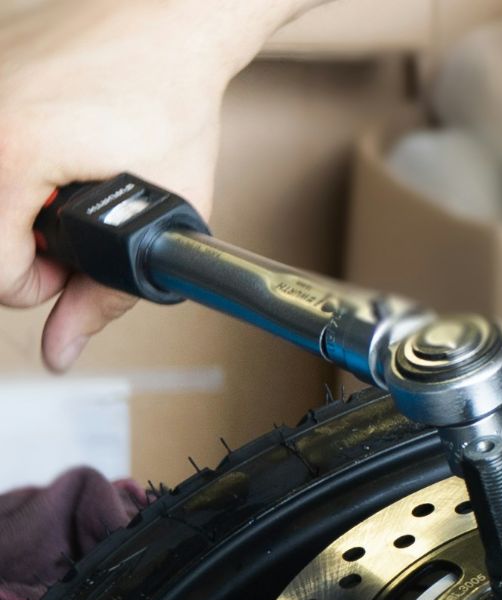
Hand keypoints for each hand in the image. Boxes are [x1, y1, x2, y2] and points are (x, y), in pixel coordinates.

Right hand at [0, 0, 306, 369]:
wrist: (167, 17)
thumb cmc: (170, 95)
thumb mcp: (164, 209)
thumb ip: (110, 293)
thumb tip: (62, 350)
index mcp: (10, 153)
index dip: (35, 285)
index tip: (66, 269)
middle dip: (19, 247)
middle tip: (67, 227)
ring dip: (12, 207)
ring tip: (60, 186)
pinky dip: (6, 168)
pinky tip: (46, 153)